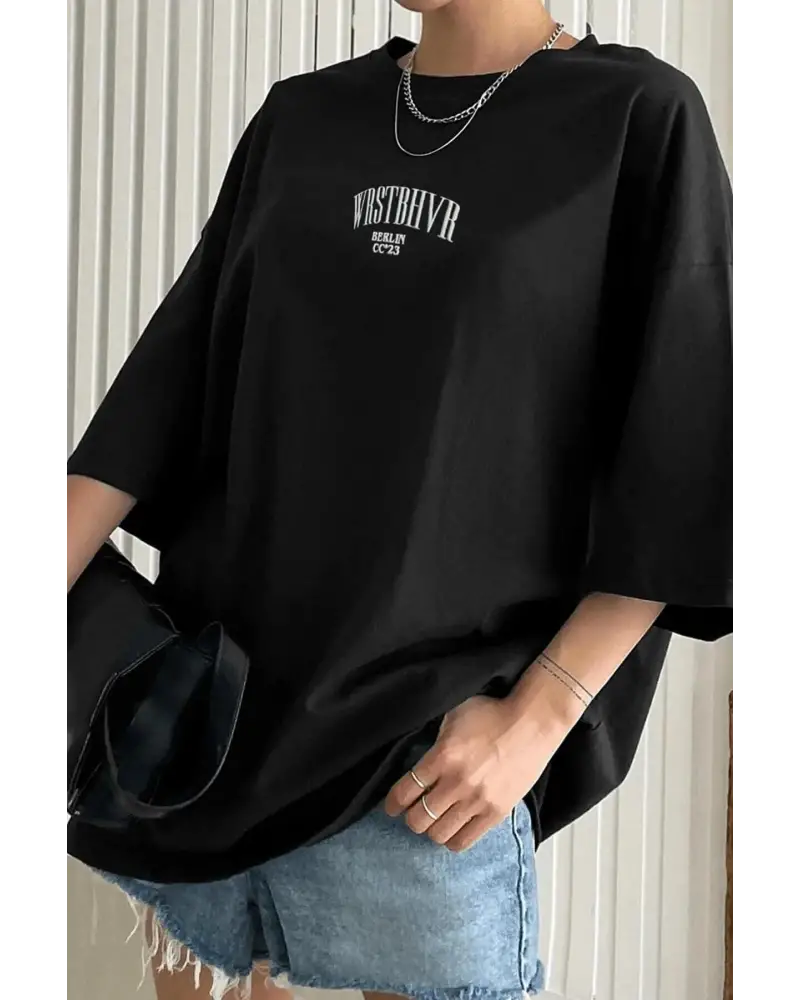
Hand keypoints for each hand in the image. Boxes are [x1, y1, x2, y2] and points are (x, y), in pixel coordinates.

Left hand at [384, 693, 565, 851]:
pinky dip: (453, 838)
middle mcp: (457, 782)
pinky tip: (453, 827)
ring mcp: (477, 800)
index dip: (392, 803)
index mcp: (443, 756)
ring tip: (435, 818)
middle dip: (411, 816)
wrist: (532, 723)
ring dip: (432, 828)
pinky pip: (464, 841)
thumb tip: (416, 758)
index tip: (392, 806)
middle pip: (418, 819)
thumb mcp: (453, 716)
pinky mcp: (496, 813)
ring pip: (438, 834)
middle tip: (415, 809)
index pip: (404, 792)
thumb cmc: (492, 714)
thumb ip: (433, 739)